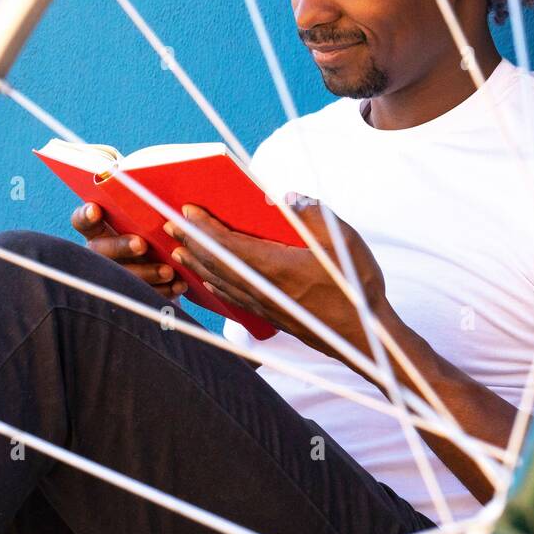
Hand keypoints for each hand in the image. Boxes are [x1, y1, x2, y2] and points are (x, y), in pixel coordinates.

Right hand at [70, 201, 187, 301]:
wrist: (169, 272)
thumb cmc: (156, 238)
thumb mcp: (149, 226)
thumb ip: (148, 217)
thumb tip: (170, 206)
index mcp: (99, 231)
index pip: (82, 221)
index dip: (85, 215)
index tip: (95, 210)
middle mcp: (100, 254)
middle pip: (101, 250)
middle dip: (121, 246)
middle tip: (141, 244)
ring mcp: (112, 277)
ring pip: (124, 275)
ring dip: (146, 273)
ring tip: (168, 271)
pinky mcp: (132, 297)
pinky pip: (143, 296)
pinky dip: (164, 291)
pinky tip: (179, 285)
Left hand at [164, 193, 389, 358]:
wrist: (364, 336)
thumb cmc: (355, 287)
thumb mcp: (343, 240)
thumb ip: (313, 214)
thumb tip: (287, 197)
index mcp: (276, 266)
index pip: (228, 244)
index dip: (204, 227)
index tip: (186, 211)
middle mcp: (264, 288)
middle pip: (217, 263)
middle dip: (191, 243)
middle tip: (169, 226)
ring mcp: (266, 305)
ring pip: (221, 282)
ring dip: (197, 265)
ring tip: (180, 252)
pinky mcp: (272, 316)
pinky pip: (234, 298)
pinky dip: (216, 286)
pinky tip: (210, 282)